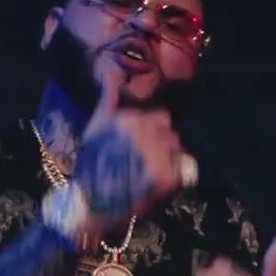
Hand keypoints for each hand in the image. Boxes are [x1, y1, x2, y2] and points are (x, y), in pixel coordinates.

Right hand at [73, 64, 185, 224]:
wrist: (93, 204)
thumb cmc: (93, 164)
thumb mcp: (97, 126)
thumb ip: (109, 98)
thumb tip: (112, 70)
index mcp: (129, 119)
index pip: (159, 116)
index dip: (151, 130)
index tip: (138, 144)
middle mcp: (145, 134)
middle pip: (169, 132)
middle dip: (160, 143)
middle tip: (143, 160)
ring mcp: (158, 155)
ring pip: (176, 148)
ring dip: (168, 158)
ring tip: (147, 171)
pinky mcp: (168, 177)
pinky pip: (183, 167)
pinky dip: (175, 174)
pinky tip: (157, 181)